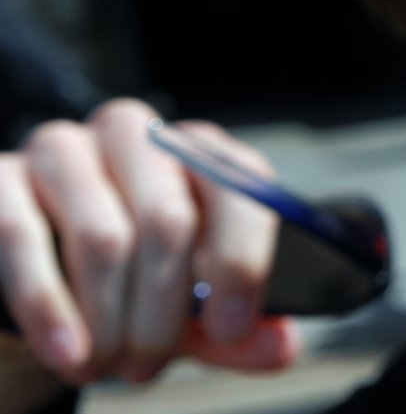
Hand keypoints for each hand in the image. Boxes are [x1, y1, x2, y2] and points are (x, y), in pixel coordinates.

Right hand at [0, 99, 299, 386]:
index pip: (242, 185)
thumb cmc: (128, 285)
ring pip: (103, 236)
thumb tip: (281, 346)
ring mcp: (64, 149)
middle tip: (149, 365)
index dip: (243, 260)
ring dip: (108, 319)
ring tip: (105, 365)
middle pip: (168, 220)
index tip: (232, 327)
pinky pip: (25, 239)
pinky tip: (69, 352)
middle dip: (164, 310)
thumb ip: (234, 329)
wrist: (31, 280)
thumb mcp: (187, 309)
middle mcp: (136, 135)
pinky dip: (51, 308)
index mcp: (198, 153)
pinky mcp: (1, 177)